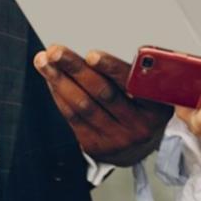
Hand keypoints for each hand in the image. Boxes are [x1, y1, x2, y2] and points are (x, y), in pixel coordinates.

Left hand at [34, 45, 170, 165]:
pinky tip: (51, 80)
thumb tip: (96, 52)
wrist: (139, 148)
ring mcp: (117, 138)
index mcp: (157, 106)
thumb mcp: (152, 92)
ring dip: (60, 81)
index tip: (92, 55)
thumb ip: (134, 74)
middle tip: (56, 52)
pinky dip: (60, 96)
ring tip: (44, 63)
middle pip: (102, 92)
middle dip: (75, 68)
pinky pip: (73, 118)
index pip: (132, 84)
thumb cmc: (142, 108)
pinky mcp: (97, 146)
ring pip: (83, 106)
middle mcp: (138, 125)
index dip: (111, 68)